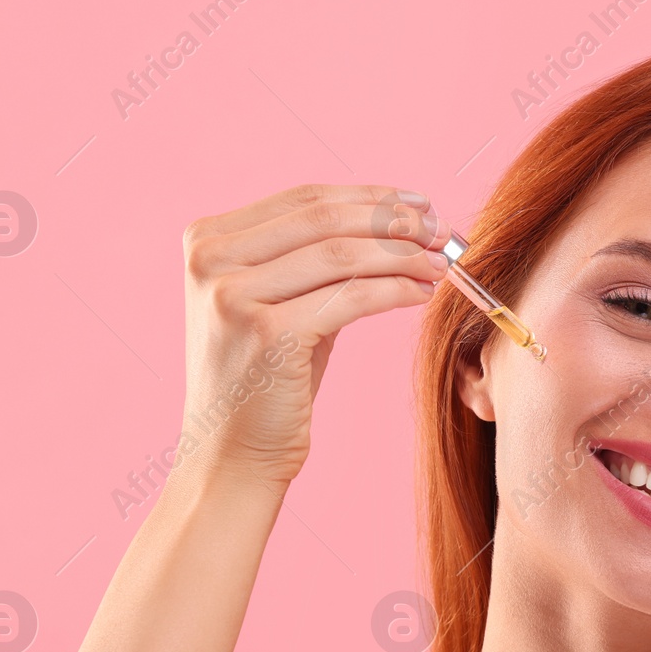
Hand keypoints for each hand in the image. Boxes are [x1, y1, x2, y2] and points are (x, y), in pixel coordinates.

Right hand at [173, 184, 449, 488]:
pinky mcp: (266, 332)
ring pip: (343, 254)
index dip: (371, 197)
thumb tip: (400, 221)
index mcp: (207, 239)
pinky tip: (421, 294)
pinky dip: (396, 290)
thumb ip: (316, 257)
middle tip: (443, 231)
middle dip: (395, 222)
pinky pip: (352, 297)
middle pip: (326, 219)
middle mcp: (210, 259)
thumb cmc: (266, 381)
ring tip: (440, 265)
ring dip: (403, 255)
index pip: (306, 199)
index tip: (421, 204)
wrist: (232, 455)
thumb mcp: (280, 302)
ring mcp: (232, 295)